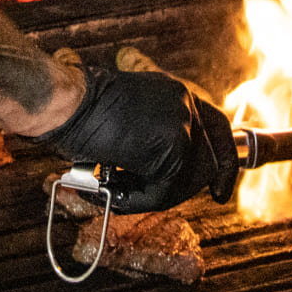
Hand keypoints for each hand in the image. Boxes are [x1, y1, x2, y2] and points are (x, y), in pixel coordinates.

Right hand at [40, 67, 239, 213]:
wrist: (68, 102)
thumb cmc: (82, 111)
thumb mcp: (129, 116)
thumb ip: (154, 136)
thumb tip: (166, 174)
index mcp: (176, 92)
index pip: (217, 126)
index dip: (223, 160)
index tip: (221, 189)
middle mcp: (186, 103)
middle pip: (210, 160)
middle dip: (188, 187)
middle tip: (155, 198)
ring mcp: (182, 125)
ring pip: (188, 182)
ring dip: (154, 195)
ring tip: (115, 189)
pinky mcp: (173, 150)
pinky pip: (165, 192)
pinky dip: (137, 200)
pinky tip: (109, 189)